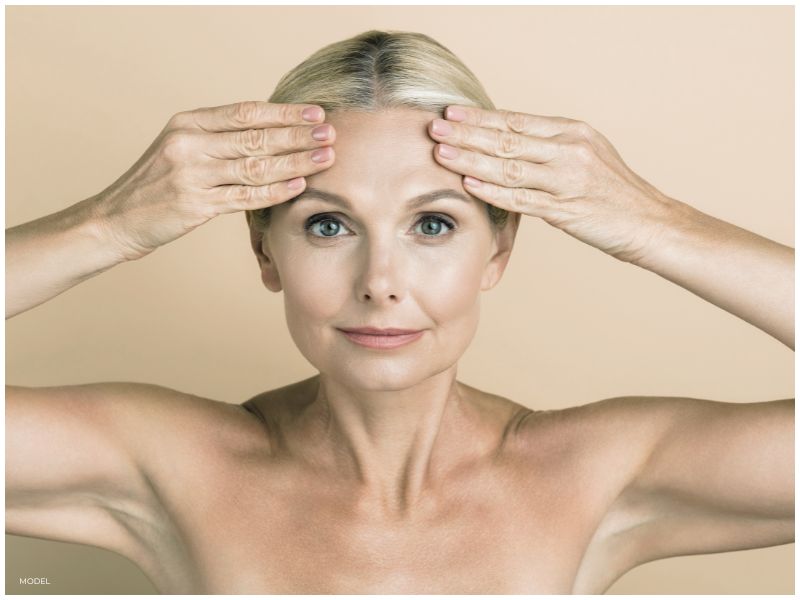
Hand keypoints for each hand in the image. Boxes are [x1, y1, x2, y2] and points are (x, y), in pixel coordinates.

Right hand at [92, 101, 335, 260]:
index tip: (314, 113)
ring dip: (295, 162)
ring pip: (255, 166)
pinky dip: (274, 192)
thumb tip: (272, 132)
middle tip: (330, 134)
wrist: (117, 219)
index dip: (283, 112)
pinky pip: (244, 197)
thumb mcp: (180, 149)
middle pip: (255, 137)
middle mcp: (188, 144)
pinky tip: (298, 185)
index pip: (245, 112)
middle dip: (297, 135)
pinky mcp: (195, 205)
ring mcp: (191, 175)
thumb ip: (218, 140)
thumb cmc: (156, 185)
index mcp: (187, 123)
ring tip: (324, 158)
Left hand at [427, 106, 676, 263]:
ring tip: (442, 153)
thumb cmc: (614, 191)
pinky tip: (469, 184)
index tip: (451, 112)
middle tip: (434, 128)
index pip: (516, 120)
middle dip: (467, 133)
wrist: (649, 222)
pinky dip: (493, 192)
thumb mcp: (587, 154)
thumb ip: (550, 146)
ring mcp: (567, 180)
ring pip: (509, 167)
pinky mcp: (566, 210)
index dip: (481, 117)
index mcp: (572, 131)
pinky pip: (521, 199)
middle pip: (507, 139)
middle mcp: (569, 150)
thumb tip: (507, 140)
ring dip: (472, 159)